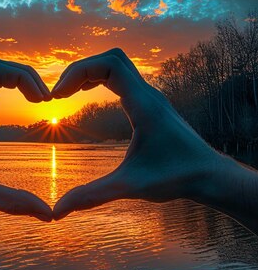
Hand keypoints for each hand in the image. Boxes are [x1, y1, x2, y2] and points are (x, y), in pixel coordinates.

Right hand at [51, 48, 223, 218]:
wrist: (211, 176)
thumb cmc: (177, 179)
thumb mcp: (130, 187)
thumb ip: (92, 196)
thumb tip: (57, 212)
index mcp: (144, 105)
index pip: (108, 65)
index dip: (78, 73)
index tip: (58, 97)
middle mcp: (149, 95)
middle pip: (112, 58)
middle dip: (81, 69)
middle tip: (60, 93)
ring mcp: (152, 98)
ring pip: (119, 66)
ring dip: (91, 72)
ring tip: (68, 93)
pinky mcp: (153, 106)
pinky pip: (124, 79)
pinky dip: (102, 80)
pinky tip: (88, 98)